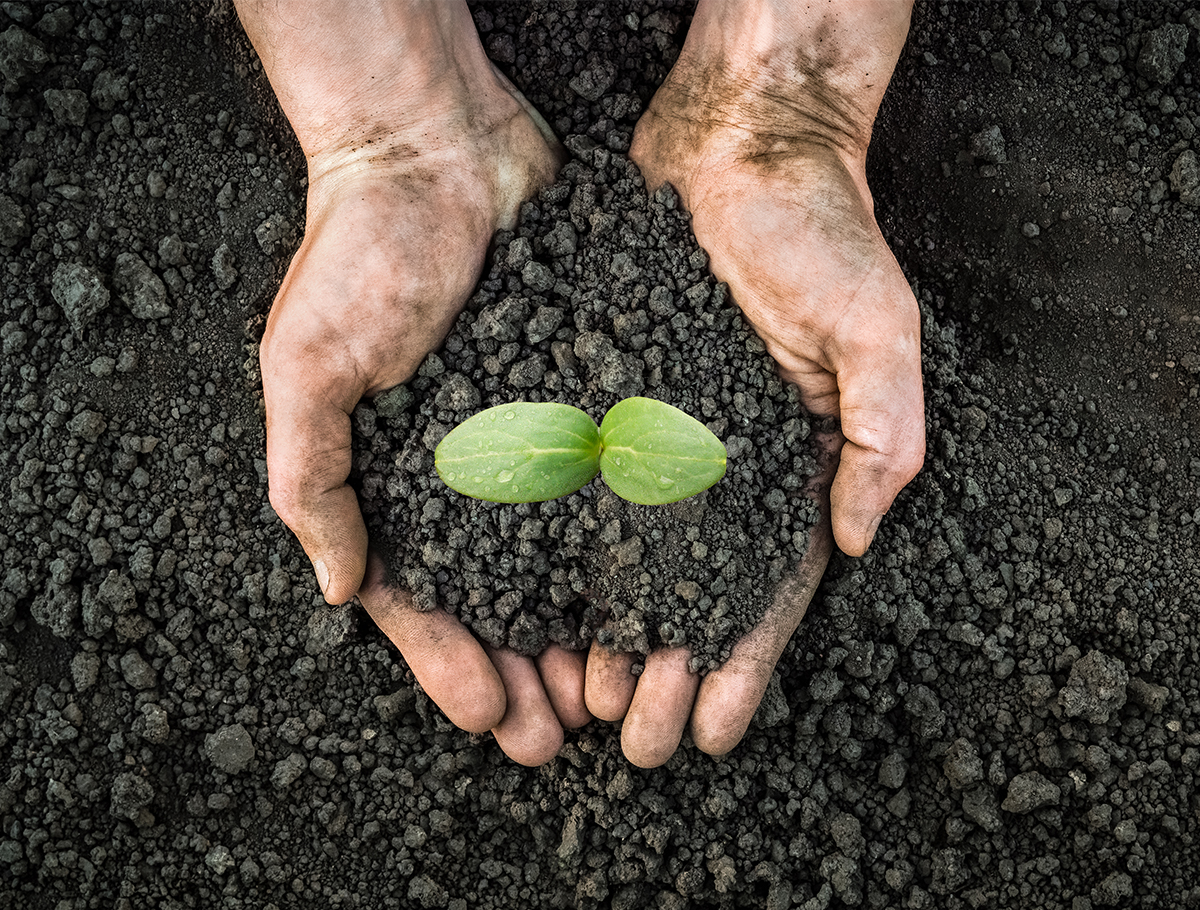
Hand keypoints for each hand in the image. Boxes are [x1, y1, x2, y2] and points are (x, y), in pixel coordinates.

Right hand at [237, 0, 577, 761]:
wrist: (439, 151)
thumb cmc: (358, 256)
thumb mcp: (305, 368)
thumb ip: (313, 479)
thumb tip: (337, 589)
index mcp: (391, 480)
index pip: (418, 599)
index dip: (450, 664)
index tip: (493, 716)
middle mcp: (462, 474)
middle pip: (498, 599)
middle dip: (526, 671)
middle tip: (564, 736)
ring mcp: (528, 441)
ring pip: (561, 561)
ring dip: (583, 631)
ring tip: (615, 694)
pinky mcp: (582, 401)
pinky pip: (608, 488)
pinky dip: (626, 548)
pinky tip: (654, 596)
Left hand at [585, 0, 921, 764]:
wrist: (739, 148)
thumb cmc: (820, 232)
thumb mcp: (876, 331)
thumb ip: (878, 434)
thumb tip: (855, 538)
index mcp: (788, 466)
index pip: (767, 589)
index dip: (743, 664)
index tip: (714, 732)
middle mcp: (719, 465)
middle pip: (688, 594)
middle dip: (665, 673)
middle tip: (633, 741)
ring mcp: (658, 437)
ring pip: (625, 559)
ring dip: (606, 634)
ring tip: (579, 698)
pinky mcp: (606, 398)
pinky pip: (578, 485)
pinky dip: (560, 550)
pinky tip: (535, 602)